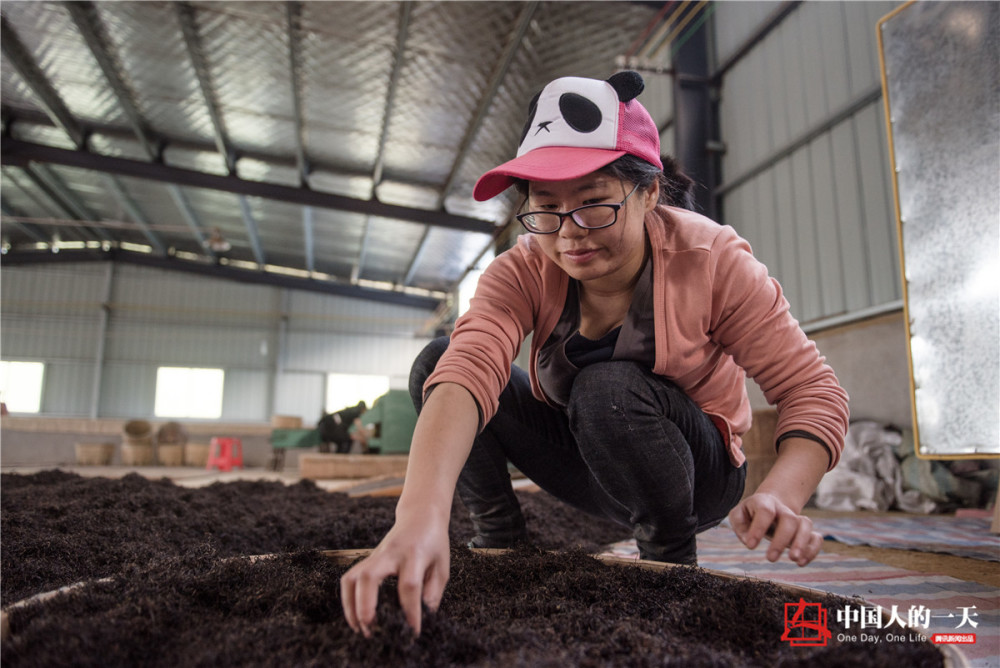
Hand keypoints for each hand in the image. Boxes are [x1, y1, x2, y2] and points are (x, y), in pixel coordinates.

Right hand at [339, 515, 449, 636]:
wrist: (420, 514)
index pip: (409, 585)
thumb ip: (433, 592)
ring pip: (352, 577)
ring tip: (360, 628)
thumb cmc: (433, 542)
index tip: (412, 631)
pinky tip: (356, 617)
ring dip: (351, 606)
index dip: (410, 610)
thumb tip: (423, 616)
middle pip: (369, 577)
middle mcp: (391, 553)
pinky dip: (348, 599)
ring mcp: (375, 555)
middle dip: (366, 606)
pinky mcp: (367, 559)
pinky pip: (349, 578)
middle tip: (372, 631)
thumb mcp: (442, 565)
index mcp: (415, 554)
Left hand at [728, 492, 822, 565]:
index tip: (750, 546)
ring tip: (793, 560)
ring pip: (806, 525)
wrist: (770, 504)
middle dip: (781, 540)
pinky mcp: (804, 532)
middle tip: (770, 558)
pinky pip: (816, 537)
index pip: (765, 511)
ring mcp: (796, 518)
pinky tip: (801, 563)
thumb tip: (749, 541)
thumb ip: (739, 524)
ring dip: (802, 544)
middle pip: (789, 519)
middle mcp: (782, 509)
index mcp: (764, 502)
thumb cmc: (750, 513)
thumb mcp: (738, 515)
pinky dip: (812, 550)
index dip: (758, 528)